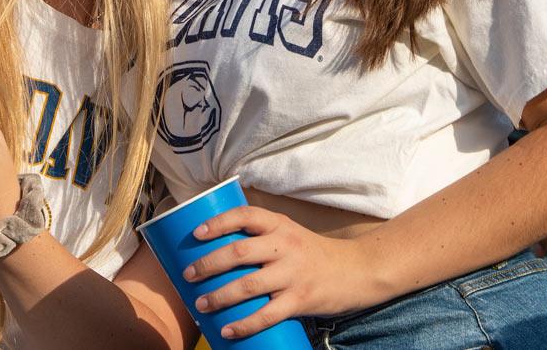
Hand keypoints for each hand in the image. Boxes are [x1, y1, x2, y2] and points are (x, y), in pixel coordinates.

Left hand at [183, 206, 378, 340]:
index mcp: (281, 226)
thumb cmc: (314, 254)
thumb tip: (217, 249)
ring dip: (219, 296)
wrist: (358, 271)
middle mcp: (286, 246)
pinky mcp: (301, 299)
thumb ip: (262, 238)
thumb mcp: (291, 234)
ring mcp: (294, 274)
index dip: (219, 222)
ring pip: (248, 285)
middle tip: (187, 275)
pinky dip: (244, 324)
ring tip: (200, 304)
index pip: (245, 216)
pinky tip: (227, 330)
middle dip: (208, 264)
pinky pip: (267, 315)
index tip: (197, 234)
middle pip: (239, 252)